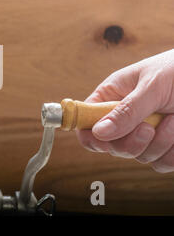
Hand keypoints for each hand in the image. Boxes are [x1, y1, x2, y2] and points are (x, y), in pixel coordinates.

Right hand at [77, 49, 173, 172]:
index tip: (104, 139)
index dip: (90, 135)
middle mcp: (123, 117)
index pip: (85, 123)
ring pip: (139, 157)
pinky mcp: (165, 146)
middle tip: (149, 127)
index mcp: (111, 97)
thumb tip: (99, 132)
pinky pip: (162, 163)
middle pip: (111, 146)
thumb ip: (126, 110)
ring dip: (161, 143)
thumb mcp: (152, 86)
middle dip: (132, 141)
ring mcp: (144, 133)